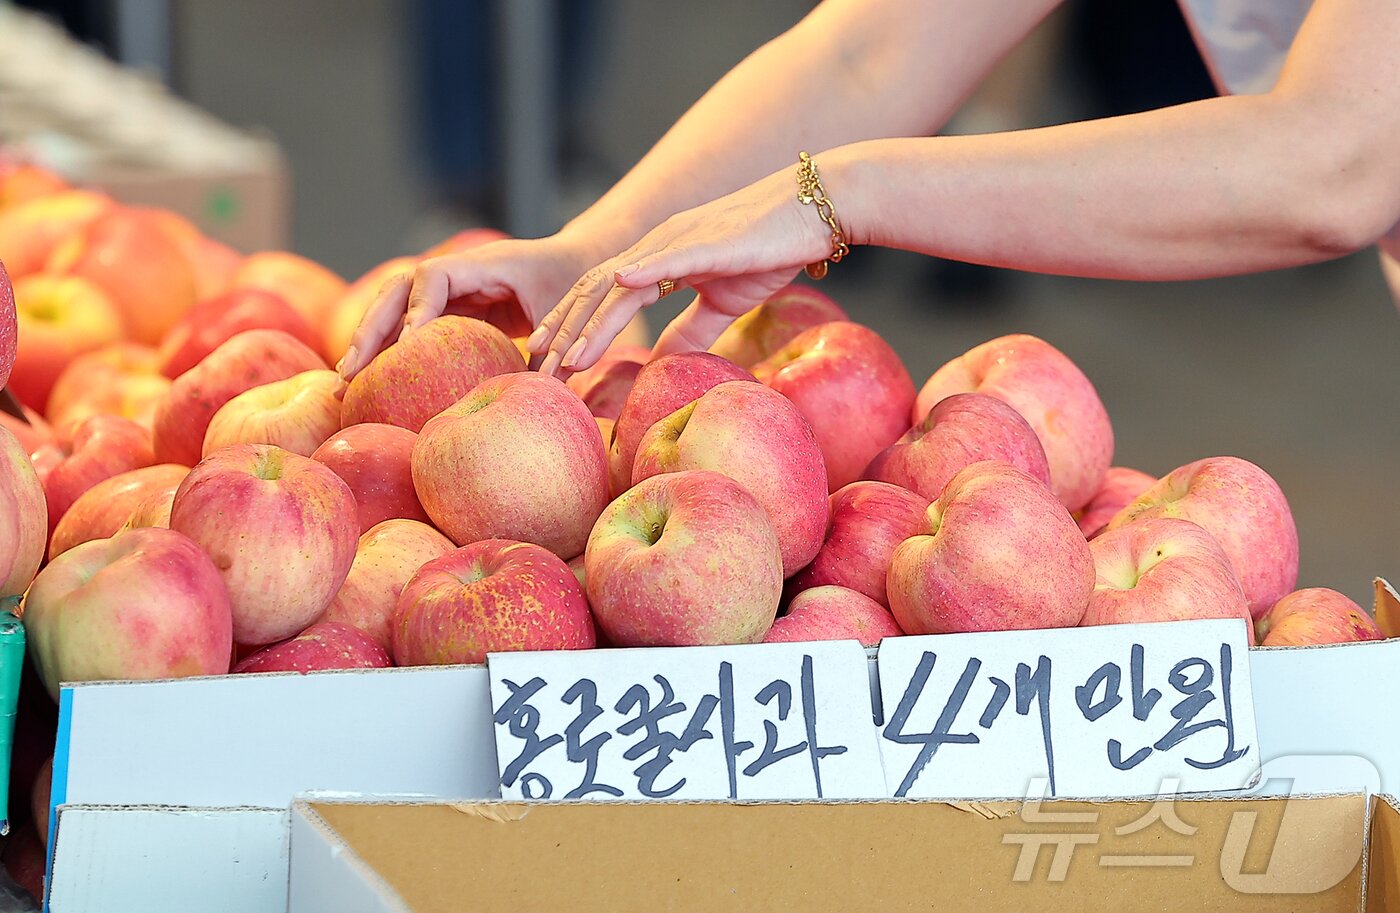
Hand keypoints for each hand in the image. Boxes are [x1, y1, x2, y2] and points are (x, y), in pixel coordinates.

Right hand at [336, 233, 595, 386]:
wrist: (573, 263)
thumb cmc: (571, 285)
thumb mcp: (564, 315)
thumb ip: (549, 349)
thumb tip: (536, 396)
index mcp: (482, 265)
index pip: (434, 278)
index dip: (417, 310)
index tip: (406, 347)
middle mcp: (456, 274)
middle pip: (397, 292)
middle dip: (371, 329)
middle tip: (351, 371)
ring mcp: (446, 290)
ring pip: (394, 309)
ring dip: (369, 342)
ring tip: (345, 383)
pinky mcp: (447, 309)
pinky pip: (409, 327)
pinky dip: (388, 350)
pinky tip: (371, 383)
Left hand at [526, 167, 833, 376]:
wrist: (817, 207)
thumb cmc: (773, 250)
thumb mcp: (724, 302)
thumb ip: (693, 330)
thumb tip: (664, 363)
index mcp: (658, 259)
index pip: (601, 296)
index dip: (572, 327)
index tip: (549, 361)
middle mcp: (658, 246)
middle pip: (596, 290)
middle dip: (564, 329)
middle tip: (537, 366)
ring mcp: (680, 240)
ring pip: (622, 282)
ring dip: (590, 322)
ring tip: (567, 357)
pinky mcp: (710, 241)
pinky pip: (669, 258)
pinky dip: (642, 271)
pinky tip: (618, 285)